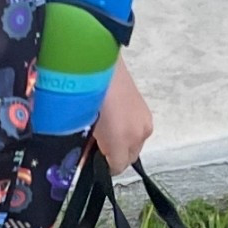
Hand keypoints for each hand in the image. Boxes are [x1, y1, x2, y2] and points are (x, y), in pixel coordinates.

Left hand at [93, 60, 152, 174]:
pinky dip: (126, 130)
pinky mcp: (145, 110)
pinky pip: (137, 130)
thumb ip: (86, 145)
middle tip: (94, 145)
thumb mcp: (82, 123)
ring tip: (102, 128)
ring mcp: (144, 121)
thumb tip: (86, 156)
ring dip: (121, 143)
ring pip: (134, 144)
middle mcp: (139, 132)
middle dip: (113, 155)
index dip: (102, 166)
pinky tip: (112, 117)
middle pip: (128, 158)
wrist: (99, 60)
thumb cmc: (86, 92)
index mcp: (122, 138)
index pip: (117, 166)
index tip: (90, 159)